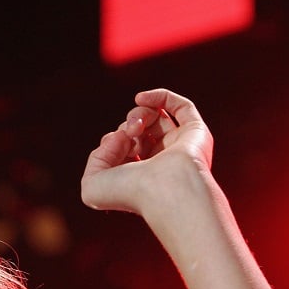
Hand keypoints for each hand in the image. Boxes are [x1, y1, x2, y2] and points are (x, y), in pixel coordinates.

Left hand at [80, 89, 214, 218]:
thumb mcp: (93, 183)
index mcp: (139, 177)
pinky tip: (141, 98)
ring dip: (140, 112)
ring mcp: (179, 148)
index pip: (123, 148)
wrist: (163, 191)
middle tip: (128, 135)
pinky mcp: (196, 134)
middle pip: (139, 130)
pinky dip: (160, 96)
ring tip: (137, 124)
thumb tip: (120, 135)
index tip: (111, 146)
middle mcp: (160, 163)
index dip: (111, 141)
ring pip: (158, 118)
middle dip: (127, 125)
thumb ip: (97, 158)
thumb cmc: (129, 193)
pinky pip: (182, 107)